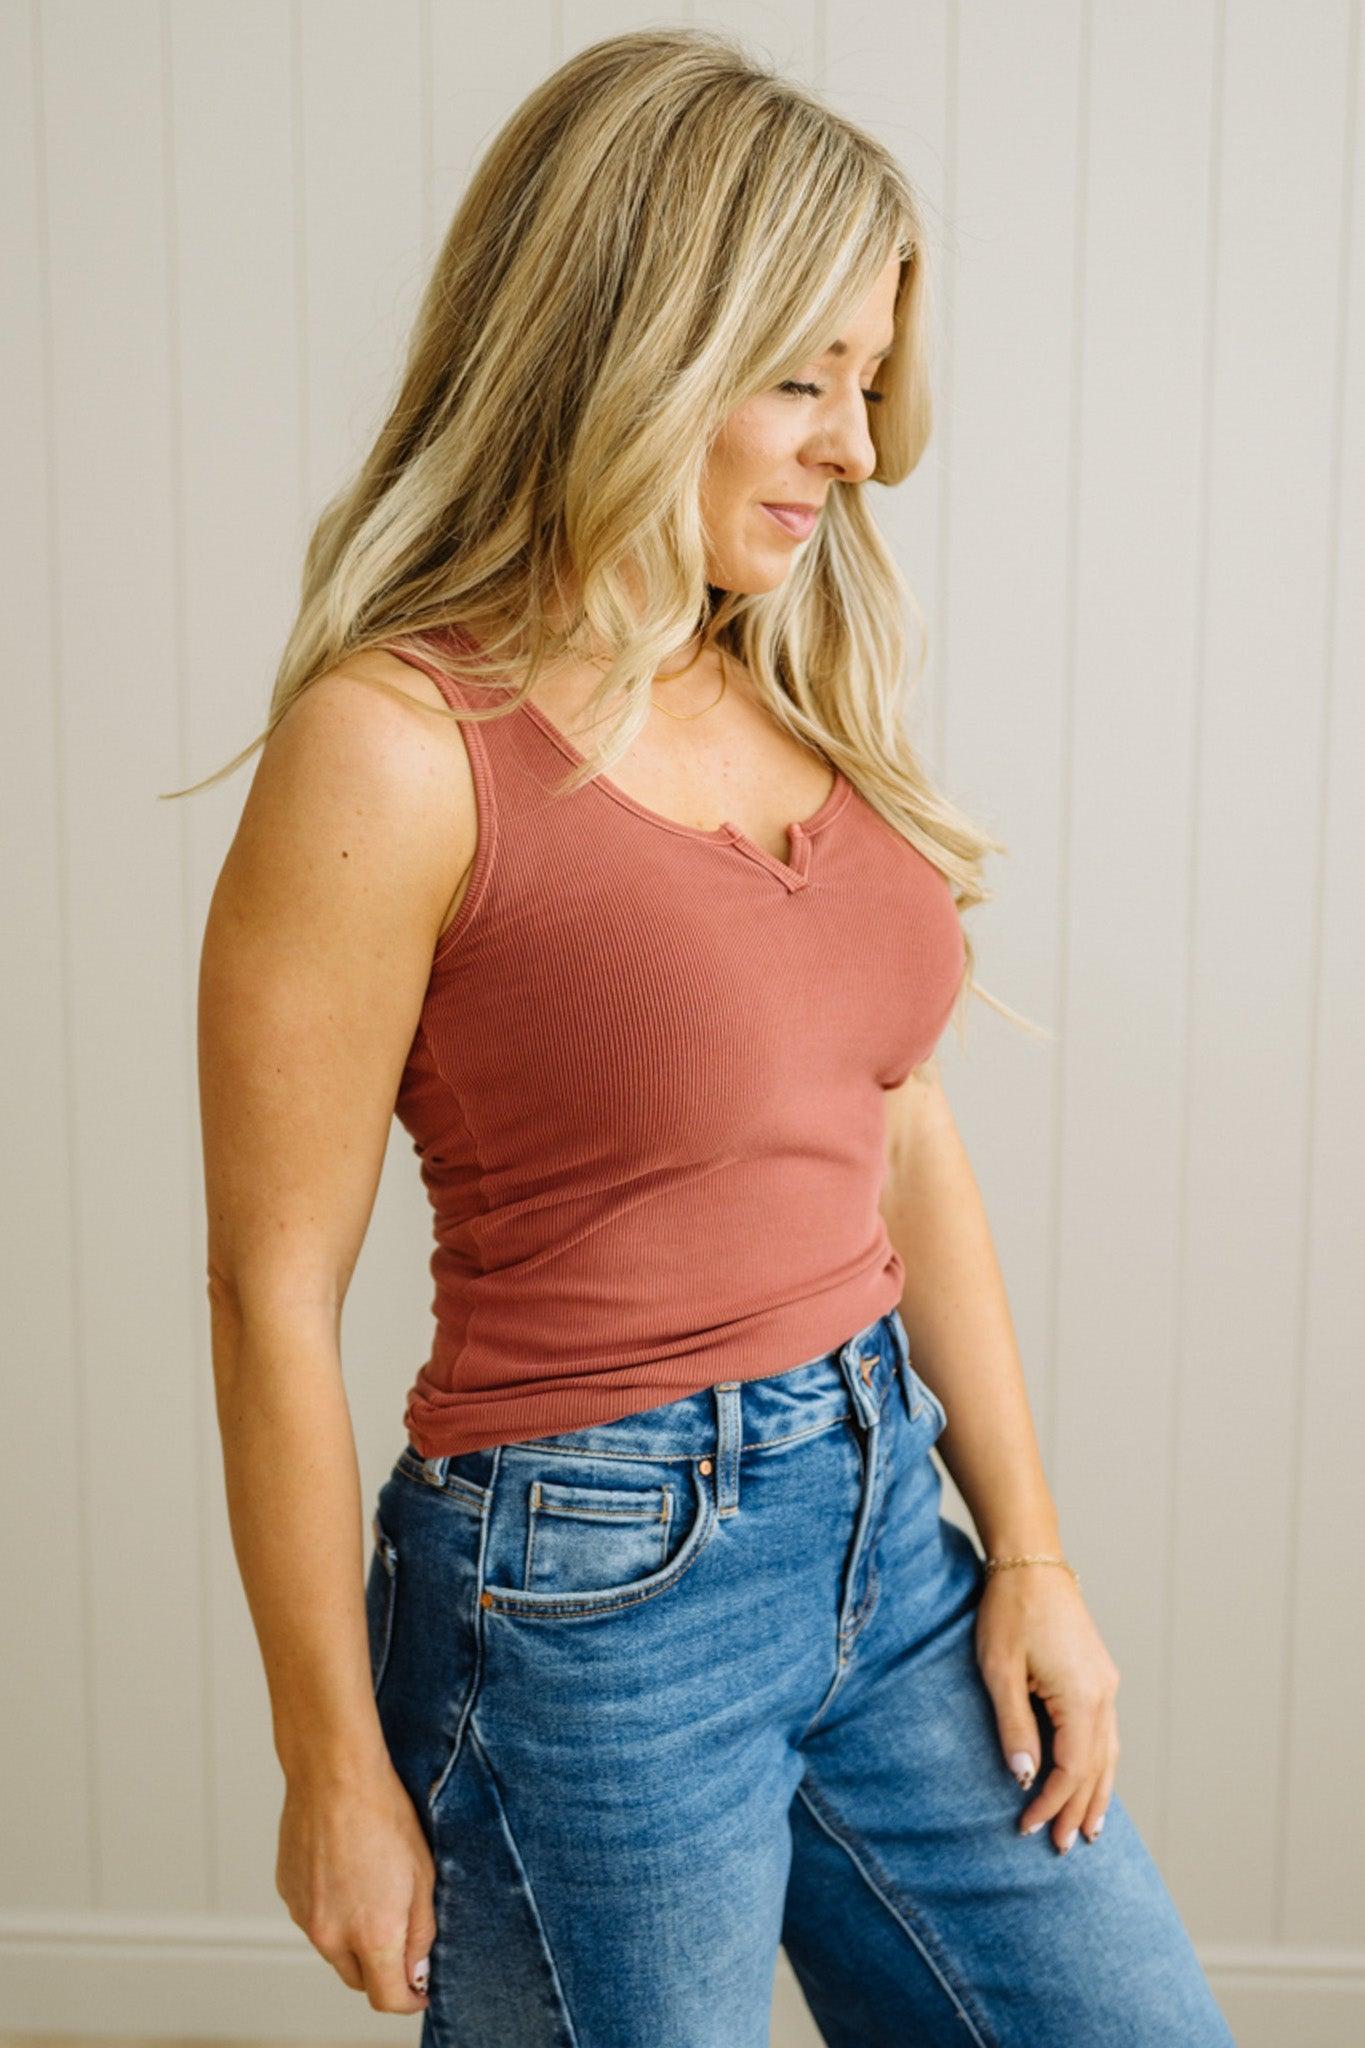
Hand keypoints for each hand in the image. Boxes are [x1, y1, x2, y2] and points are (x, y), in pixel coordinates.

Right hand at [276, 1759, 436, 2011]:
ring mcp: (304, 1916)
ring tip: (370, 1887)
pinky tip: (344, 1870)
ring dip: (353, 1938)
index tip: (420, 1990)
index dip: (408, 2000)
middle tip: (400, 1933)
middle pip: (358, 1979)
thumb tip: (416, 1973)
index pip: (387, 1999)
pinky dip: (331, 1910)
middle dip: (381, 1970)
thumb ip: (421, 1933)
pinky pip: (314, 1918)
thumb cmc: (385, 1815)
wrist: (335, 1773)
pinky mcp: (287, 1893)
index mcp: (372, 1935)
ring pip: (334, 1949)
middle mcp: (331, 1936)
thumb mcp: (423, 1874)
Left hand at [974, 1563, 1120, 1854]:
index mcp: (1082, 1697)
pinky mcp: (1099, 1674)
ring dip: (1098, 1792)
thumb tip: (1022, 1779)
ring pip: (1109, 1753)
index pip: (1071, 1770)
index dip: (1051, 1803)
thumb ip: (1014, 1726)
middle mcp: (1103, 1695)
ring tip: (1090, 1829)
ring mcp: (1106, 1684)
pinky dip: (1101, 1764)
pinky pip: (1106, 1732)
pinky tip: (1094, 1778)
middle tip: (1064, 1848)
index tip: (1028, 1827)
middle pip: (1097, 1769)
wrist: (1031, 1561)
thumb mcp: (1000, 1670)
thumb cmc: (1010, 1611)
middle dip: (1079, 1810)